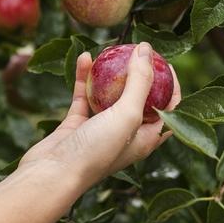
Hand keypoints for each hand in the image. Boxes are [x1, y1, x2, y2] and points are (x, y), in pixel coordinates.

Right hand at [19, 42, 180, 188]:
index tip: (165, 62)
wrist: (53, 173)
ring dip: (110, 74)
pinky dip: (84, 78)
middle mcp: (126, 134)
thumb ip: (140, 82)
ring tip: (112, 51)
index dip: (171, 86)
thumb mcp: (127, 114)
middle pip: (139, 100)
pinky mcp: (77, 124)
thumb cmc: (97, 150)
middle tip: (138, 51)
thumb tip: (146, 49)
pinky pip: (84, 96)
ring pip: (109, 96)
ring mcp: (100, 129)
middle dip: (140, 75)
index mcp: (147, 138)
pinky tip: (85, 58)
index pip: (168, 109)